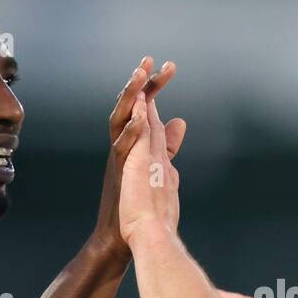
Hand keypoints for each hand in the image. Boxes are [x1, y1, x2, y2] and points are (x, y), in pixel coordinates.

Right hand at [93, 58, 183, 260]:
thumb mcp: (158, 166)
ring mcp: (120, 158)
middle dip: (141, 82)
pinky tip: (142, 114)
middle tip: (151, 59)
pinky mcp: (118, 173)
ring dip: (130, 96)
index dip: (155, 86)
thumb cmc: (138, 206)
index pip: (146, 107)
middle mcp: (124, 146)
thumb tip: (179, 121)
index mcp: (134, 144)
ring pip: (120, 119)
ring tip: (139, 74)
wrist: (120, 237)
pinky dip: (132, 130)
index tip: (169, 66)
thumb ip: (167, 143)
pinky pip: (123, 146)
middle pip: (131, 106)